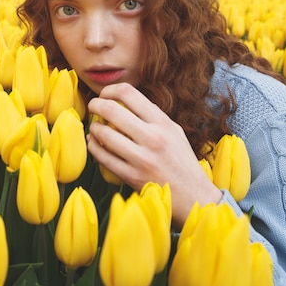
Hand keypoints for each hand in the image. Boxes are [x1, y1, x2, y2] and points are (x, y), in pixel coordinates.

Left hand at [87, 82, 221, 227]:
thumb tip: (123, 101)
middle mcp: (153, 138)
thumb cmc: (180, 160)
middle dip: (96, 105)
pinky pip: (103, 158)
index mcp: (163, 123)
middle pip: (111, 110)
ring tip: (95, 128)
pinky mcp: (132, 176)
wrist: (192, 194)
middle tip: (93, 106)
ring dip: (94, 128)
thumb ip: (151, 116)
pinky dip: (94, 148)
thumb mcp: (173, 131)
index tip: (105, 94)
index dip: (110, 90)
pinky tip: (94, 144)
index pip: (129, 93)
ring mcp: (142, 158)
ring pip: (104, 134)